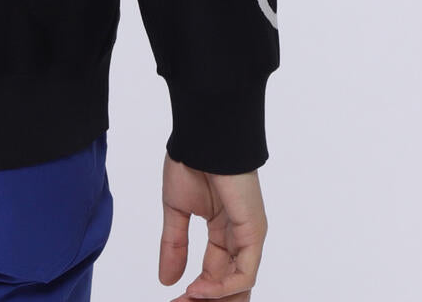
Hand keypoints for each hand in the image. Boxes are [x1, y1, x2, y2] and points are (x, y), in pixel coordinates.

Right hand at [158, 153, 267, 299]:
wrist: (203, 136)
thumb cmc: (192, 161)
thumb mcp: (176, 210)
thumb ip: (174, 245)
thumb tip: (167, 280)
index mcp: (222, 232)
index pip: (213, 274)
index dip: (195, 293)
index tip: (173, 301)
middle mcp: (239, 238)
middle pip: (230, 286)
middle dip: (206, 300)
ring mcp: (249, 237)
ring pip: (239, 285)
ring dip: (212, 298)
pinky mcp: (255, 232)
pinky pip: (244, 272)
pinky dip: (222, 286)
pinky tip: (198, 288)